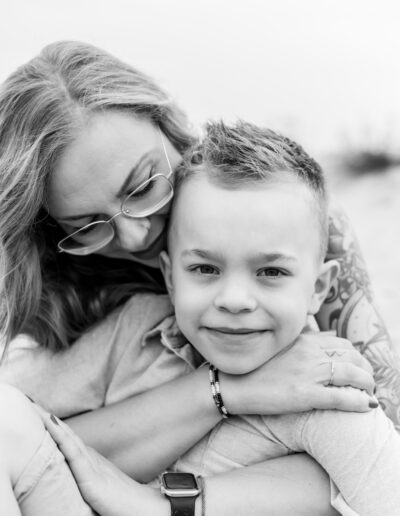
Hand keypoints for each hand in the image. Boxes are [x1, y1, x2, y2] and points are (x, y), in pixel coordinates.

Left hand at [35, 406, 167, 515]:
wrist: (143, 508)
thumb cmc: (122, 503)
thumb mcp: (99, 487)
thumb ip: (87, 479)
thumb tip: (73, 478)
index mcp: (90, 461)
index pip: (67, 440)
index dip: (53, 426)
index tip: (38, 413)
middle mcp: (90, 457)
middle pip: (65, 434)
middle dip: (47, 418)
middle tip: (30, 402)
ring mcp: (91, 464)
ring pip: (66, 438)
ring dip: (50, 422)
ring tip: (35, 408)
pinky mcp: (90, 477)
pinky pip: (72, 452)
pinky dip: (60, 436)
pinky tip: (50, 423)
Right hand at [222, 333, 376, 414]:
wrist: (232, 384)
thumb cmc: (253, 368)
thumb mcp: (279, 348)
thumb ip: (302, 344)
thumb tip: (324, 339)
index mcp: (303, 341)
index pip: (341, 344)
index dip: (355, 356)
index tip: (357, 366)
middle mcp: (309, 353)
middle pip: (352, 357)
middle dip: (365, 369)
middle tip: (367, 381)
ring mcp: (308, 373)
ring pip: (352, 375)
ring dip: (367, 385)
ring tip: (369, 393)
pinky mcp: (306, 395)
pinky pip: (342, 397)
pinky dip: (359, 402)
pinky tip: (366, 406)